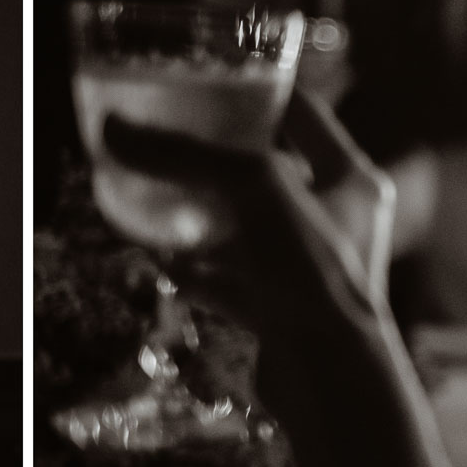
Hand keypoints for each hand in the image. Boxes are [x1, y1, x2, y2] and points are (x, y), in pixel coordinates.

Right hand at [102, 88, 394, 330]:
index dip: (258, 95)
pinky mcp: (282, 314)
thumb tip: (115, 131)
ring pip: (246, 232)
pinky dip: (198, 274)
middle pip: (269, 175)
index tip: (210, 86)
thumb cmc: (312, 271)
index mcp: (351, 180)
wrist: (330, 380)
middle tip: (171, 146)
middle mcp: (338, 223)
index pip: (303, 115)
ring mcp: (310, 272)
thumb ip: (184, 156)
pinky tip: (164, 266)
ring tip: (157, 202)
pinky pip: (233, 284)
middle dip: (216, 164)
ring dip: (202, 221)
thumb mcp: (251, 188)